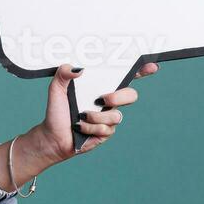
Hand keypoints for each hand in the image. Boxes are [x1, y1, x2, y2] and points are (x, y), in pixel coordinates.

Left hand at [28, 61, 160, 162]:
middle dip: (119, 97)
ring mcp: (109, 118)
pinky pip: (107, 129)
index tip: (151, 66)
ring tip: (81, 117)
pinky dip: (91, 128)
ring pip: (117, 116)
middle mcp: (109, 101)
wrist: (52, 136)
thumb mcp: (56, 89)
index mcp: (101, 87)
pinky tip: (80, 128)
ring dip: (97, 117)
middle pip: (131, 95)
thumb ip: (63, 74)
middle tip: (103, 99)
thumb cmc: (56, 111)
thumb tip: (77, 68)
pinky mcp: (106, 133)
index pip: (125, 77)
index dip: (141, 71)